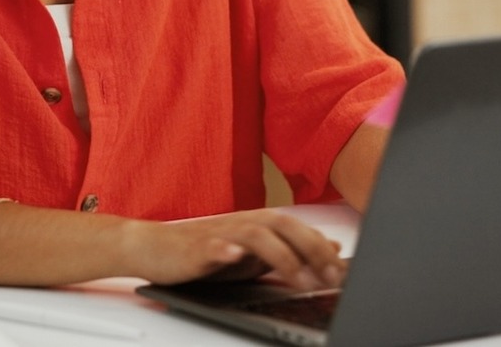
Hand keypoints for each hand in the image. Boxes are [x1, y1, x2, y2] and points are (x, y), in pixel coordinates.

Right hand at [120, 210, 346, 289]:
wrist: (154, 246)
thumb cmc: (204, 251)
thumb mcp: (254, 254)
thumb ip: (291, 250)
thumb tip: (331, 249)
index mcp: (261, 224)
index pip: (301, 231)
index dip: (325, 251)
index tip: (345, 274)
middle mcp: (245, 222)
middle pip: (286, 227)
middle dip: (313, 251)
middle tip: (332, 277)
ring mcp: (222, 232)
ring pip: (258, 235)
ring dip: (282, 256)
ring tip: (299, 278)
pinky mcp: (197, 246)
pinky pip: (214, 245)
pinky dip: (227, 249)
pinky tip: (236, 256)